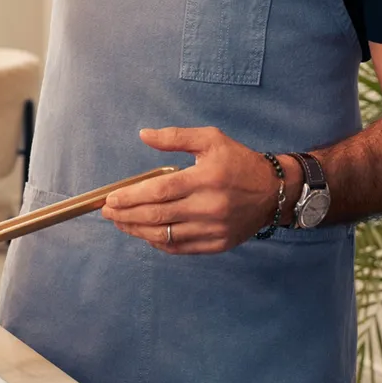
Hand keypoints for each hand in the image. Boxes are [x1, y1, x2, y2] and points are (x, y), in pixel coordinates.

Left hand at [98, 127, 283, 253]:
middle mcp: (209, 207)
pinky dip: (158, 243)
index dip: (132, 196)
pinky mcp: (218, 244)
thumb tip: (143, 135)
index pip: (160, 190)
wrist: (273, 191)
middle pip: (158, 215)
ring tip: (120, 223)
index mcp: (205, 179)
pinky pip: (180, 248)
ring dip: (137, 230)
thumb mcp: (210, 139)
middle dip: (126, 215)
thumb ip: (175, 137)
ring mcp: (214, 229)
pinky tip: (144, 234)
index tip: (111, 199)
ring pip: (165, 235)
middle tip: (107, 212)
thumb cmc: (238, 162)